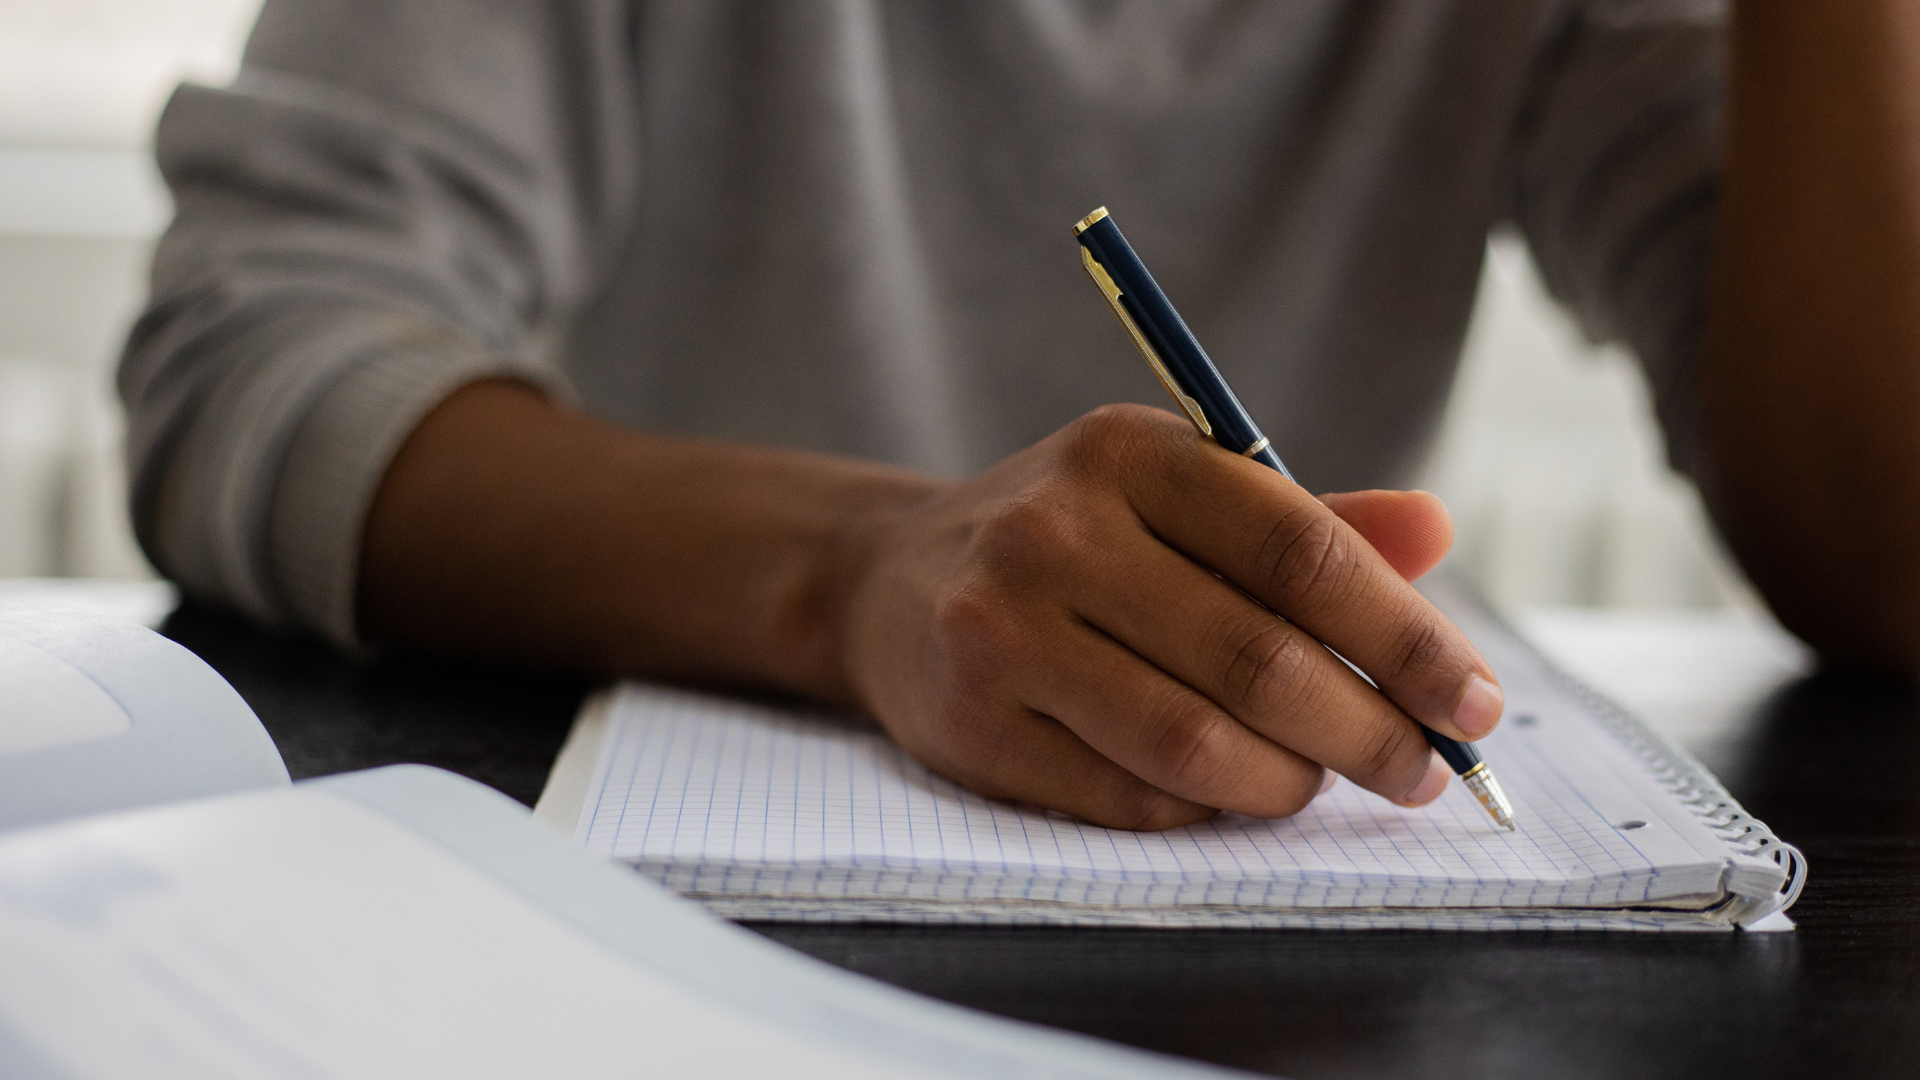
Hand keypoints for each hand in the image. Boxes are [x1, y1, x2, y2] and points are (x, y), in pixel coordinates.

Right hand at [834, 404, 1503, 830]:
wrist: (888, 581)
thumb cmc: (1073, 540)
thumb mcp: (1177, 496)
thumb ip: (1307, 522)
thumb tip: (1437, 531)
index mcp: (1126, 452)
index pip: (1298, 546)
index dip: (1406, 633)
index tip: (1475, 701)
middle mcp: (1055, 532)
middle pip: (1258, 657)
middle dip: (1370, 730)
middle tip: (1423, 768)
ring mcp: (1001, 631)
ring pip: (1196, 744)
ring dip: (1291, 783)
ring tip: (1321, 780)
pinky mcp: (972, 726)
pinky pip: (1130, 798)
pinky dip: (1206, 811)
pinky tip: (1230, 792)